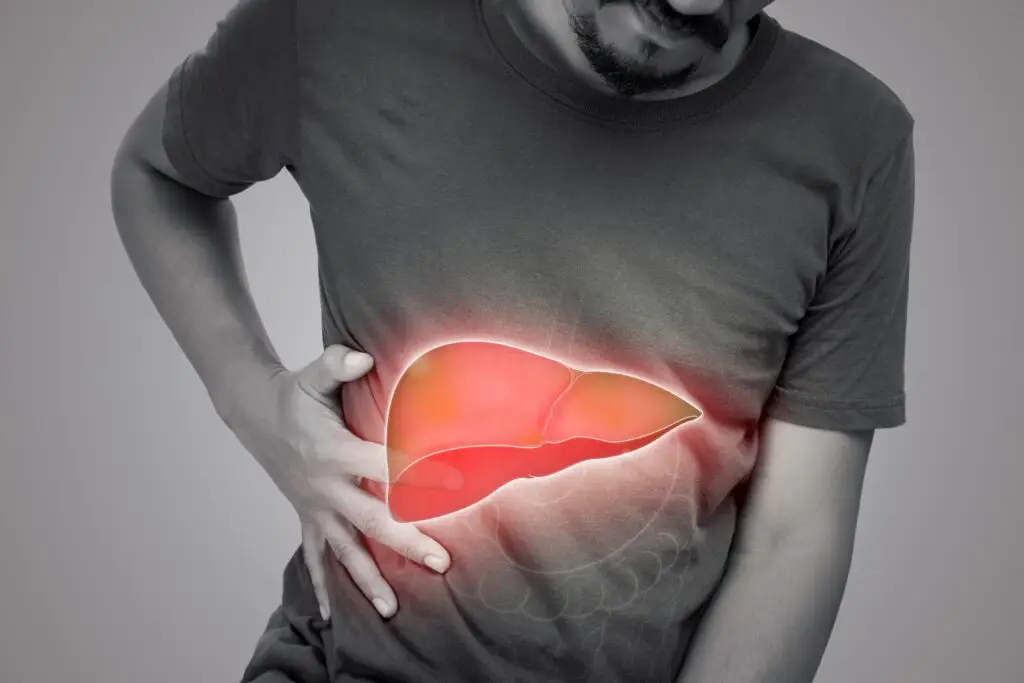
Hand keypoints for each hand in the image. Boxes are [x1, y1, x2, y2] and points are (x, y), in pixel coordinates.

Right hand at [222, 344, 456, 619]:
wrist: (255, 416)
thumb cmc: (295, 396)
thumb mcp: (311, 375)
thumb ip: (337, 364)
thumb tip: (363, 356)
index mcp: (333, 451)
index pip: (383, 465)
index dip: (418, 473)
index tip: (456, 483)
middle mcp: (325, 487)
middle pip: (372, 520)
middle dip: (407, 542)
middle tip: (441, 562)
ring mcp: (316, 508)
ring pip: (345, 551)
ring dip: (368, 580)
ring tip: (392, 609)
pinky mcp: (307, 519)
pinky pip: (315, 559)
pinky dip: (322, 588)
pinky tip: (332, 617)